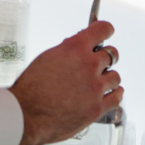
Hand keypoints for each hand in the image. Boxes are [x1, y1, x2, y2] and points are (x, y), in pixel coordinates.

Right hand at [10, 20, 122, 144]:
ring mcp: (95, 87)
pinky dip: (114, 94)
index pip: (103, 29)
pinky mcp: (97, 108)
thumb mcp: (47, 58)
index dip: (105, 31)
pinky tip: (109, 94)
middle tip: (97, 64)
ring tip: (97, 83)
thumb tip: (78, 48)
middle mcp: (89, 65)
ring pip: (115, 76)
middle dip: (104, 58)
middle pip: (111, 54)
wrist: (27, 115)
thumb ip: (67, 51)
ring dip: (107, 78)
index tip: (105, 33)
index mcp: (75, 49)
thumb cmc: (31, 89)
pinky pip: (117, 97)